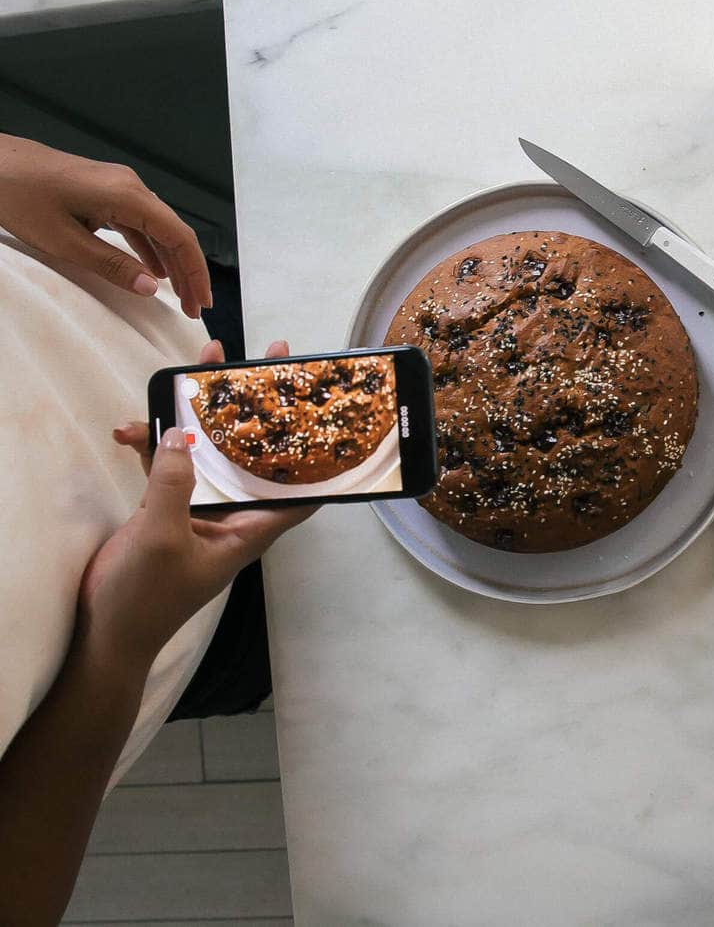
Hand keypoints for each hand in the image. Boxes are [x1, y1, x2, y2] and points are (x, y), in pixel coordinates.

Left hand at [0, 132, 211, 318]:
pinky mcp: (107, 191)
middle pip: (175, 234)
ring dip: (171, 262)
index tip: (201, 301)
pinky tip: (154, 268)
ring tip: (178, 294)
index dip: (196, 272)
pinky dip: (151, 248)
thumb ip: (112, 265)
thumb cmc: (19, 194)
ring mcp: (120, 187)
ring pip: (160, 230)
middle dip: (189, 272)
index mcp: (128, 196)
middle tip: (193, 307)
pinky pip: (140, 223)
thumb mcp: (65, 241)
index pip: (180, 237)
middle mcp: (131, 187)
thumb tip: (150, 287)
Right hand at [80, 339, 313, 672]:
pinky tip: (133, 425)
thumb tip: (180, 435)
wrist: (107, 635)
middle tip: (270, 358)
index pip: (304, 490)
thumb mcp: (162, 538)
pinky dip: (154, 443)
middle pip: (257, 453)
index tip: (326, 410)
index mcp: (251, 528)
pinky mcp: (166, 509)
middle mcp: (234, 514)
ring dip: (203, 411)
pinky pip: (168, 466)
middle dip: (260, 406)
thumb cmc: (145, 600)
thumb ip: (173, 484)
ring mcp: (199, 509)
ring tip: (202, 363)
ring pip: (211, 449)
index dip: (320, 454)